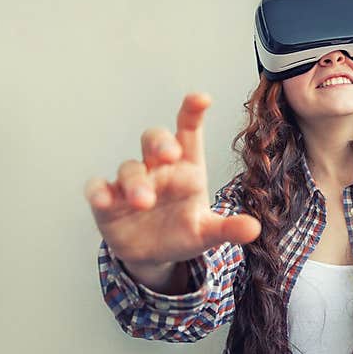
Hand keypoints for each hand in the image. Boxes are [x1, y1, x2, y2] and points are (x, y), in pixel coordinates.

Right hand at [83, 93, 260, 268]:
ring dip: (135, 182)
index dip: (192, 112)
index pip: (188, 132)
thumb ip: (228, 228)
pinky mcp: (108, 201)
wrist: (155, 255)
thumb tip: (254, 230)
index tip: (201, 98)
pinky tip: (103, 200)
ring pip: (129, 167)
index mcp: (186, 168)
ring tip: (144, 202)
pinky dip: (98, 192)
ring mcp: (131, 183)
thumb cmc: (183, 231)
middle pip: (154, 140)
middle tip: (169, 153)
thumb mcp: (208, 232)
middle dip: (160, 142)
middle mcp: (158, 169)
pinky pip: (98, 188)